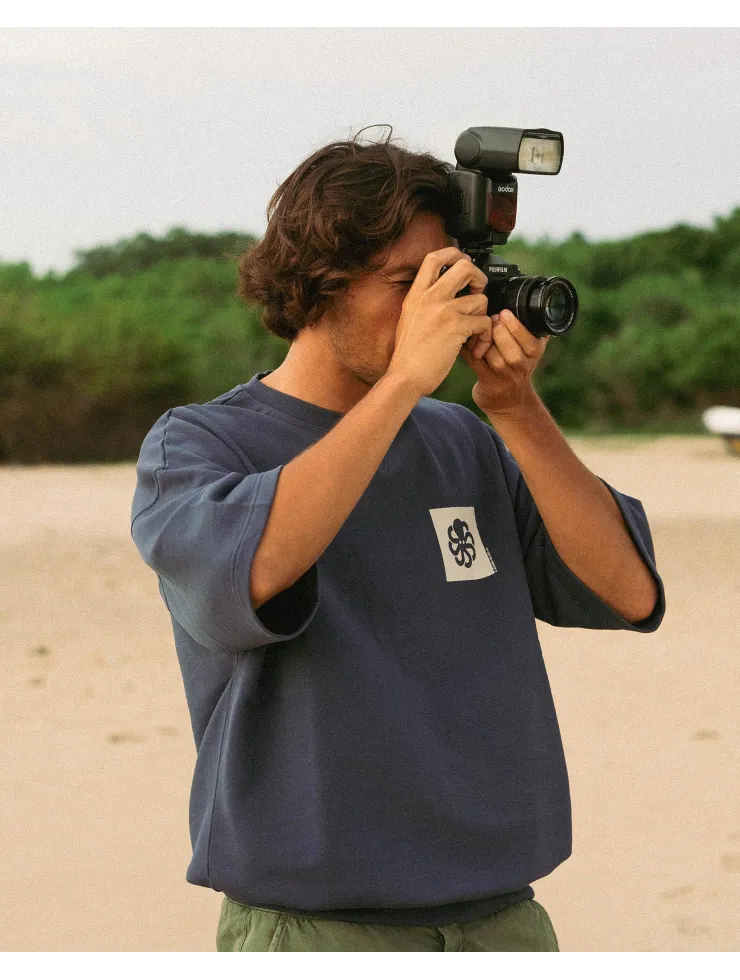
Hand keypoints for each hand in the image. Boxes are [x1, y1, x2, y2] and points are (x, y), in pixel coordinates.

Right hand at [385, 247, 490, 398]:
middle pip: (465, 266)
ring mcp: (444, 310)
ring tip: (475, 334)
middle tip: (477, 294)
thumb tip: (443, 292)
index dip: (454, 253)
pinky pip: (484, 323)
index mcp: (417, 294)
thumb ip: (424, 302)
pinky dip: (485, 337)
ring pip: (481, 298)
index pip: (434, 257)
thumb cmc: (408, 355)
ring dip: (483, 316)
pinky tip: (475, 348)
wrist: (405, 377)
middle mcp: (430, 297)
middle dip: (478, 278)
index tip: (463, 263)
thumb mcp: (409, 319)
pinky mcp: (457, 327)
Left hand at [458, 308, 549, 417]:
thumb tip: (513, 294)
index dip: (516, 327)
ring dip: (484, 343)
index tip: (504, 313)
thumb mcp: (528, 346)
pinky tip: (464, 340)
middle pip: (514, 352)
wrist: (509, 400)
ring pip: (496, 359)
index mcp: (535, 351)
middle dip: (500, 333)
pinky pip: (478, 365)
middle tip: (489, 319)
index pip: (531, 341)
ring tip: (476, 329)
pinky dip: (469, 351)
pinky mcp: (490, 384)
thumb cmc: (515, 364)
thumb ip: (526, 325)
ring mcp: (507, 378)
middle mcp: (524, 366)